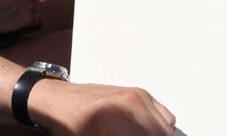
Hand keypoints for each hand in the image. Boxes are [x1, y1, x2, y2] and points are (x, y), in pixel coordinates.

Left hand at [30, 82, 175, 135]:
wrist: (60, 102)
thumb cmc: (69, 126)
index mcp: (117, 117)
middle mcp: (132, 102)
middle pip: (162, 134)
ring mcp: (139, 96)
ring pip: (166, 129)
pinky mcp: (142, 94)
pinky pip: (165, 119)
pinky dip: (159, 130)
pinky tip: (142, 134)